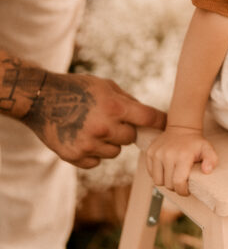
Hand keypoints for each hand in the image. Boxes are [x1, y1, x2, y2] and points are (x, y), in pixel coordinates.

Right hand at [22, 70, 165, 168]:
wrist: (41, 99)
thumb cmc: (77, 88)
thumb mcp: (106, 85)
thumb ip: (128, 101)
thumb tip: (149, 117)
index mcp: (114, 106)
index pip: (149, 119)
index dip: (159, 122)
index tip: (164, 125)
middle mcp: (104, 127)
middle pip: (131, 138)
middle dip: (125, 130)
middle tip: (110, 120)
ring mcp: (88, 144)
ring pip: (115, 152)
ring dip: (109, 143)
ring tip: (93, 128)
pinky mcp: (75, 156)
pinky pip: (97, 162)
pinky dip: (93, 153)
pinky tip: (82, 137)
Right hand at [145, 125, 218, 195]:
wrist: (181, 128)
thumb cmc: (195, 143)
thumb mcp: (208, 149)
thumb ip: (211, 160)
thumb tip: (207, 170)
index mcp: (182, 156)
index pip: (178, 183)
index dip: (183, 191)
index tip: (186, 189)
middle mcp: (167, 155)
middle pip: (168, 184)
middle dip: (175, 187)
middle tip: (181, 181)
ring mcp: (157, 154)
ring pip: (158, 181)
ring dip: (165, 182)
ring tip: (173, 176)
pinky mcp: (150, 153)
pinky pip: (151, 173)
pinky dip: (158, 175)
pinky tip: (166, 170)